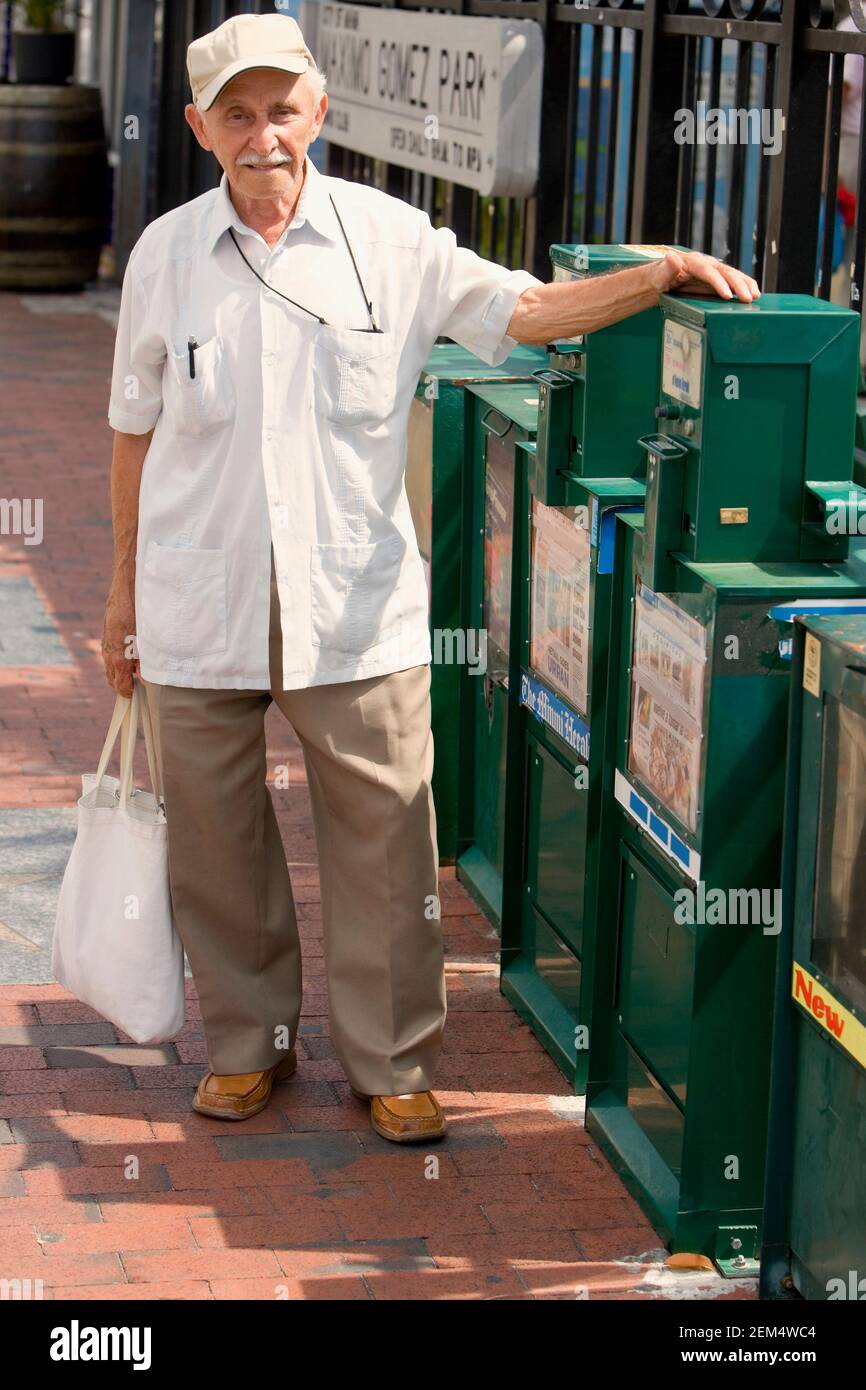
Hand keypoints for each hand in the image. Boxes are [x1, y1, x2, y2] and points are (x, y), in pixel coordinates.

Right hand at [102, 581, 137, 696]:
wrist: (126, 591)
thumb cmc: (139, 614)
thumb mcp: (146, 640)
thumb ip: (146, 661)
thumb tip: (145, 678)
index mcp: (118, 659)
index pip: (121, 686)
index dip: (130, 693)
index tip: (138, 694)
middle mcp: (109, 655)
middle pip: (113, 681)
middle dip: (124, 686)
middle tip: (138, 687)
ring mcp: (105, 646)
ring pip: (110, 670)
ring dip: (121, 675)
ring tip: (135, 674)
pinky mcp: (106, 638)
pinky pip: (109, 657)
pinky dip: (118, 663)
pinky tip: (130, 658)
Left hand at [649, 249, 759, 302]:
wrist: (657, 281)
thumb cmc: (656, 279)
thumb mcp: (657, 275)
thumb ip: (665, 268)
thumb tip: (672, 257)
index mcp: (692, 262)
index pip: (708, 271)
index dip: (719, 283)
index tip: (728, 295)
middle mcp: (705, 264)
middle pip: (725, 272)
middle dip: (738, 285)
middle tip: (748, 299)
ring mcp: (711, 272)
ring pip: (732, 275)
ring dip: (745, 285)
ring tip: (756, 296)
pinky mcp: (714, 280)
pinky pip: (731, 282)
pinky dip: (743, 287)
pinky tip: (752, 295)